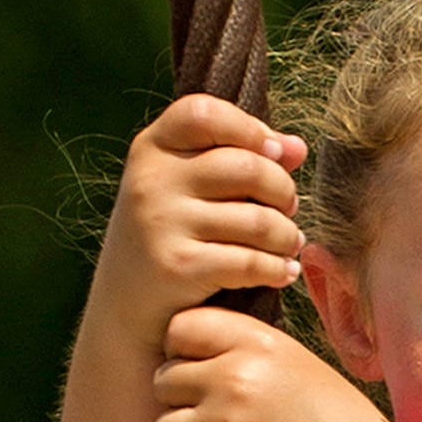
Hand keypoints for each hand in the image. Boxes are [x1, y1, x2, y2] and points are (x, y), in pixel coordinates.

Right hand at [98, 93, 305, 341]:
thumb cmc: (169, 237)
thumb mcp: (188, 190)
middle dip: (282, 190)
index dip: (249, 127)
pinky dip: (277, 269)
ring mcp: (161, 224)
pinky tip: (282, 273)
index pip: (205, 112)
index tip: (272, 153)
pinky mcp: (177, 267)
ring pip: (257, 219)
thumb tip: (297, 148)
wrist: (124, 309)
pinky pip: (250, 262)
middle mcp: (151, 181)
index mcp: (151, 149)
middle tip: (288, 209)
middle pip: (247, 167)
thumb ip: (239, 158)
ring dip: (286, 236)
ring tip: (288, 243)